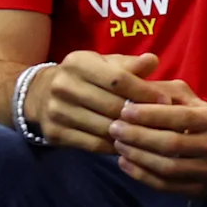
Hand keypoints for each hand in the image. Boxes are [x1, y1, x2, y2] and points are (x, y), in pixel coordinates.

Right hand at [27, 50, 161, 155]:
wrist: (40, 94)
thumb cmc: (86, 77)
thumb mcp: (104, 65)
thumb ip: (130, 65)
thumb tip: (153, 60)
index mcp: (77, 63)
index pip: (118, 79)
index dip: (145, 91)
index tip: (166, 101)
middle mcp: (63, 86)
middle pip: (113, 106)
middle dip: (141, 115)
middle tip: (164, 123)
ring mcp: (56, 111)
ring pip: (105, 128)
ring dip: (131, 134)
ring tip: (152, 135)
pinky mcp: (55, 133)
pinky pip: (94, 144)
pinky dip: (116, 147)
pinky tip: (131, 145)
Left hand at [106, 77, 206, 196]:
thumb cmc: (196, 119)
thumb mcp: (186, 98)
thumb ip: (162, 92)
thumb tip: (133, 94)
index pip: (182, 117)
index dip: (151, 115)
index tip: (124, 112)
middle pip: (173, 144)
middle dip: (139, 136)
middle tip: (115, 129)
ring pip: (168, 168)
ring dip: (138, 157)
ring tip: (118, 145)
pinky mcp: (200, 189)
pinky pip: (166, 185)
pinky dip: (141, 175)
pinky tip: (125, 163)